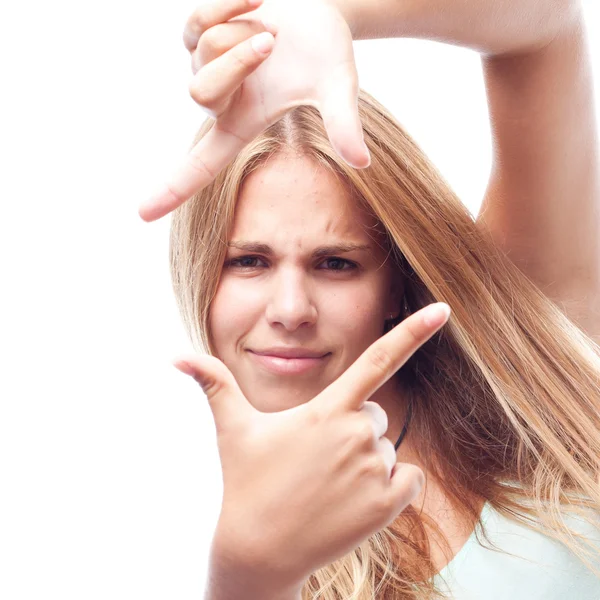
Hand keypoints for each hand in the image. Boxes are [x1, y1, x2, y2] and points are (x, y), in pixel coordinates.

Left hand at [138, 0, 369, 221]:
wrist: (316, 6)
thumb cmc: (326, 53)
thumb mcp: (339, 89)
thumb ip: (344, 125)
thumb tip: (361, 163)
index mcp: (242, 125)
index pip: (202, 164)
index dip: (174, 188)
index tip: (142, 214)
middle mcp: (218, 100)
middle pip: (201, 92)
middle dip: (241, 60)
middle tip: (274, 44)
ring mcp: (203, 64)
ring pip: (207, 47)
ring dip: (247, 29)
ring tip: (270, 27)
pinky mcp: (197, 31)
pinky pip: (199, 18)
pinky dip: (231, 4)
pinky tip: (255, 2)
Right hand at [173, 302, 450, 587]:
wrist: (260, 550)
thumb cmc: (246, 481)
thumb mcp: (232, 428)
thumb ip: (213, 383)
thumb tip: (175, 356)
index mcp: (326, 409)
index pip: (378, 360)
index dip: (412, 332)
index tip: (442, 309)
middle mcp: (356, 434)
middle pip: (374, 414)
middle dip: (353, 427)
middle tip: (318, 456)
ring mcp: (374, 470)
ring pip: (387, 446)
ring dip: (366, 459)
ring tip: (328, 482)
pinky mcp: (388, 504)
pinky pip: (409, 477)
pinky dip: (392, 484)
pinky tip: (355, 498)